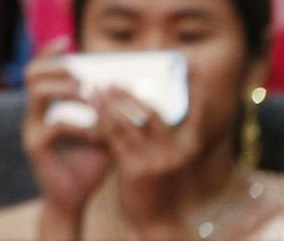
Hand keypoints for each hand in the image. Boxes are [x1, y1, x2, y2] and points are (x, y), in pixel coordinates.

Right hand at [22, 43, 111, 226]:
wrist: (73, 198)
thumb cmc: (88, 164)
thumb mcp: (102, 133)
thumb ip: (108, 113)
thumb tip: (131, 91)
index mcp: (47, 107)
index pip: (40, 70)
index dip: (50, 53)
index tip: (68, 41)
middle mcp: (34, 113)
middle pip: (32, 74)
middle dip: (57, 67)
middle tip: (82, 74)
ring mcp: (31, 128)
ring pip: (38, 94)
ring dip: (67, 90)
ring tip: (89, 96)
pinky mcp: (35, 146)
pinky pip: (55, 126)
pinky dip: (80, 126)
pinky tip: (97, 136)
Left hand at [97, 83, 205, 232]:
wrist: (157, 220)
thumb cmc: (160, 183)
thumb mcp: (170, 158)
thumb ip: (164, 134)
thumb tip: (146, 102)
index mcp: (189, 146)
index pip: (194, 111)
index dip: (193, 88)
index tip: (188, 64)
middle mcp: (177, 151)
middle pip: (152, 111)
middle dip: (129, 94)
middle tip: (110, 81)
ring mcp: (157, 159)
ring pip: (129, 121)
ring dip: (108, 103)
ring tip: (93, 91)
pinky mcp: (135, 169)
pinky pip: (113, 138)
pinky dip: (99, 123)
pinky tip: (88, 114)